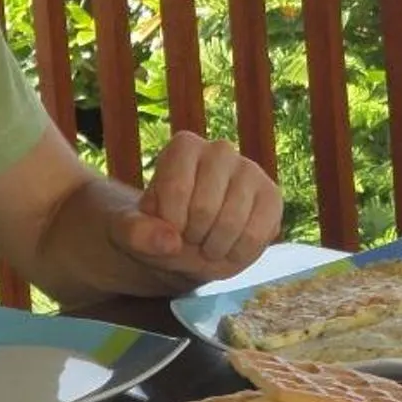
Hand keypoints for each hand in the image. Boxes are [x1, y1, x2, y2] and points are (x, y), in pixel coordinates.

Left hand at [112, 132, 282, 288]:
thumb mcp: (130, 233)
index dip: (169, 222)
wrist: (190, 241)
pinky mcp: (271, 196)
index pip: (176, 188)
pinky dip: (237, 254)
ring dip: (213, 248)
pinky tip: (228, 250)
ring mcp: (251, 172)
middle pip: (205, 207)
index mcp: (185, 147)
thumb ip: (136, 234)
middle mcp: (221, 150)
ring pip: (231, 222)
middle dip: (192, 237)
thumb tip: (170, 241)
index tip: (167, 226)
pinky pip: (256, 235)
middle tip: (189, 237)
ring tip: (206, 244)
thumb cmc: (158, 229)